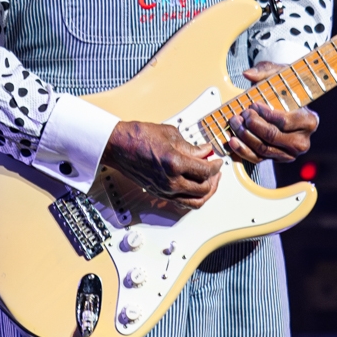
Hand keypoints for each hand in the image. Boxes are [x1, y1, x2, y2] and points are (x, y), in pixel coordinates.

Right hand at [104, 121, 221, 207]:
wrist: (118, 146)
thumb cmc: (139, 137)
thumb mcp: (171, 134)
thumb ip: (192, 147)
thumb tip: (205, 151)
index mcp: (175, 164)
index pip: (205, 171)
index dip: (216, 165)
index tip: (218, 160)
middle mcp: (170, 181)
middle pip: (203, 189)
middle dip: (214, 179)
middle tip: (216, 169)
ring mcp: (164, 190)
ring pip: (195, 202)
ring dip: (207, 193)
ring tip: (210, 181)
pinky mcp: (159, 193)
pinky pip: (183, 202)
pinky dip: (193, 197)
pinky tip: (196, 187)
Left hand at [229, 63, 319, 162]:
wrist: (288, 105)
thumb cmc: (286, 90)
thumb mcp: (280, 75)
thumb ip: (265, 71)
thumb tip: (248, 74)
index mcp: (309, 121)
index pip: (285, 121)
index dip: (266, 114)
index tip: (253, 104)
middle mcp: (302, 141)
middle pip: (273, 136)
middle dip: (253, 125)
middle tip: (242, 113)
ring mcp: (289, 153)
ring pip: (263, 149)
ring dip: (245, 136)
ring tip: (235, 122)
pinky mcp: (276, 159)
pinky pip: (258, 158)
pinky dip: (243, 150)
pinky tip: (233, 140)